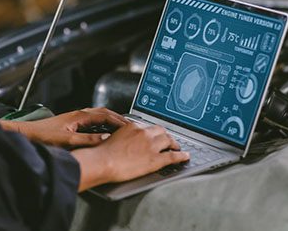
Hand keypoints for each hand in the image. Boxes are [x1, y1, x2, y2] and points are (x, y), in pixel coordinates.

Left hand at [0, 107, 126, 148]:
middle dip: (117, 118)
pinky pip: (91, 121)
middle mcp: (78, 114)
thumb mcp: (68, 140)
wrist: (27, 135)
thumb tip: (105, 139)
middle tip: (129, 125)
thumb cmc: (42, 136)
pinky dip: (100, 124)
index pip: (105, 115)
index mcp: (79, 116)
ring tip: (119, 128)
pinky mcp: (70, 123)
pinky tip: (101, 132)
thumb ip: (87, 140)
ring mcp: (74, 118)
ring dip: (109, 120)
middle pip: (103, 112)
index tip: (130, 126)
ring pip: (97, 116)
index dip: (118, 120)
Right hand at [71, 122, 189, 190]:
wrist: (102, 162)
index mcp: (133, 127)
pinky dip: (181, 155)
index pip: (148, 127)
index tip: (155, 135)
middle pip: (161, 131)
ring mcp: (151, 145)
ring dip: (174, 143)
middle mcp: (144, 133)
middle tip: (168, 140)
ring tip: (177, 147)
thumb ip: (123, 136)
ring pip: (169, 140)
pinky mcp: (155, 159)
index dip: (154, 132)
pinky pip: (173, 155)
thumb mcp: (113, 138)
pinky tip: (185, 156)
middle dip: (166, 135)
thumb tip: (127, 141)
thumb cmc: (102, 153)